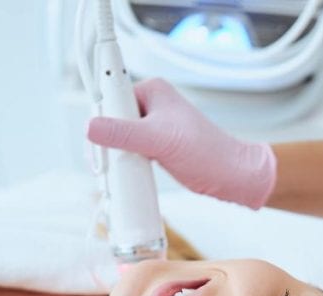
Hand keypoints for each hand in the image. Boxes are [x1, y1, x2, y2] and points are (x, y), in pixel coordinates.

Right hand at [87, 78, 276, 209]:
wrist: (231, 176)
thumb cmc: (207, 152)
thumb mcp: (159, 140)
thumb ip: (123, 133)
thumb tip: (91, 127)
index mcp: (152, 91)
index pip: (111, 97)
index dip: (99, 119)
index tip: (94, 142)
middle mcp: (150, 106)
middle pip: (110, 119)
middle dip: (103, 143)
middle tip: (101, 163)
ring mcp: (151, 127)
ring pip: (116, 138)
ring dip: (111, 155)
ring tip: (111, 171)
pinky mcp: (154, 146)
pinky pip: (127, 151)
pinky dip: (122, 163)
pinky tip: (123, 174)